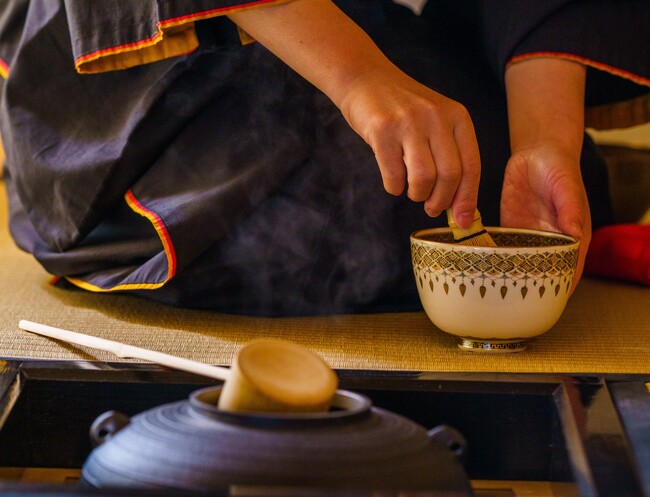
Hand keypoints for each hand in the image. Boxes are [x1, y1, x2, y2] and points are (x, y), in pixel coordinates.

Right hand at [338, 68, 480, 224]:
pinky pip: (393, 175)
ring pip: (423, 177)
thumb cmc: (403, 110)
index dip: (468, 198)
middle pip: (450, 175)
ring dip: (417, 194)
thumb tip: (462, 208)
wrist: (365, 79)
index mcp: (457, 116)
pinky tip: (393, 180)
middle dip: (441, 201)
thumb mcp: (435, 123)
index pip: (471, 165)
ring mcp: (408, 122)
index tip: (463, 221)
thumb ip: (450, 157)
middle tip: (431, 208)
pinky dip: (394, 187)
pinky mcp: (381, 129)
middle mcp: (436, 116)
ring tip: (411, 191)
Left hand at [500, 143, 590, 290]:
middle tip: (513, 303)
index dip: (560, 287)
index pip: (569, 269)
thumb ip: (570, 210)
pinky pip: (503, 248)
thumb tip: (575, 234)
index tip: (547, 303)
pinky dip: (494, 258)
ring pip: (520, 264)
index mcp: (573, 237)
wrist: (536, 153)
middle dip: (531, 287)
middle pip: (543, 272)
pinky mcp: (511, 229)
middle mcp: (551, 242)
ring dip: (510, 275)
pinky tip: (481, 267)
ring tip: (494, 290)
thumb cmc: (560, 168)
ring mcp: (530, 237)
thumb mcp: (566, 187)